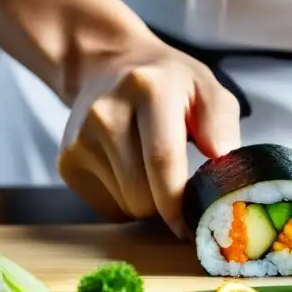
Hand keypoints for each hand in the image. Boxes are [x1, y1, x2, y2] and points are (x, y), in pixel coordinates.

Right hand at [57, 35, 240, 236]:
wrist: (107, 66)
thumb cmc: (166, 83)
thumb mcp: (206, 87)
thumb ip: (222, 122)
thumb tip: (224, 160)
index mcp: (148, 89)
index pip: (162, 158)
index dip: (179, 200)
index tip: (194, 224)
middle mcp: (106, 112)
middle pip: (142, 193)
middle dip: (166, 204)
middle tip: (179, 186)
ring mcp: (80, 138)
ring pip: (126, 206)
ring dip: (147, 203)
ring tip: (150, 170)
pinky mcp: (67, 161)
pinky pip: (107, 207)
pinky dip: (125, 202)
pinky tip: (128, 171)